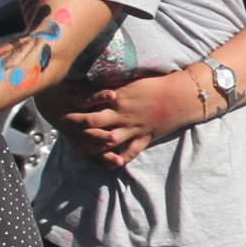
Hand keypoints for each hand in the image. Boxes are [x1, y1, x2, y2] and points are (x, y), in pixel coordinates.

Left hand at [64, 69, 202, 167]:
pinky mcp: (144, 138)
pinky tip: (110, 165)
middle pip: (94, 122)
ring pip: (107, 141)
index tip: (64, 105)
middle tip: (65, 128)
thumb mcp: (133, 81)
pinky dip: (119, 160)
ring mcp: (133, 129)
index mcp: (119, 98)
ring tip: (78, 151)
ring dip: (92, 147)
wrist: (181, 95)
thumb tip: (98, 85)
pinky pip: (130, 152)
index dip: (76, 105)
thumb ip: (116, 87)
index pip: (91, 102)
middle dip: (78, 126)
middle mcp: (122, 115)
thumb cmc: (158, 84)